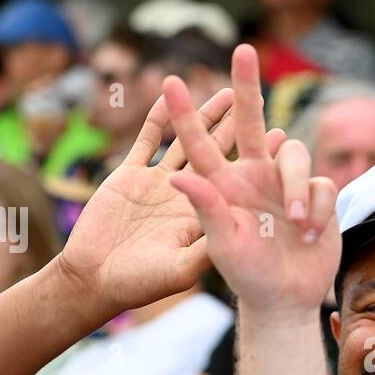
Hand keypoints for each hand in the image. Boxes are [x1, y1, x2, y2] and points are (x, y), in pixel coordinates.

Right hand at [54, 86, 241, 322]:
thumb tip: (234, 225)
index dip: (257, 158)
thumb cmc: (139, 284)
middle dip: (234, 126)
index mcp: (202, 216)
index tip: (281, 134)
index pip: (237, 181)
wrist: (93, 281)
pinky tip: (171, 94)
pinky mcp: (128, 176)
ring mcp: (156, 183)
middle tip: (256, 96)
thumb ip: (205, 247)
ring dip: (202, 116)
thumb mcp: (180, 269)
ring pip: (185, 141)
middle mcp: (183, 196)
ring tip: (223, 91)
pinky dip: (157, 119)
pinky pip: (146, 140)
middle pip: (216, 152)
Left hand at [164, 43, 340, 317]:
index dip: (186, 113)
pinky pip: (322, 185)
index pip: (200, 143)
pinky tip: (312, 236)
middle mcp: (253, 176)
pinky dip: (318, 209)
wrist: (285, 300)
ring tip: (296, 225)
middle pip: (251, 121)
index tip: (170, 80)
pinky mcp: (316, 195)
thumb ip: (204, 208)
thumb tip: (177, 175)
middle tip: (243, 49)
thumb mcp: (221, 246)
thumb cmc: (247, 276)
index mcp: (223, 185)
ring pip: (296, 155)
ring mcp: (285, 184)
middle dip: (246, 85)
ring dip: (298, 189)